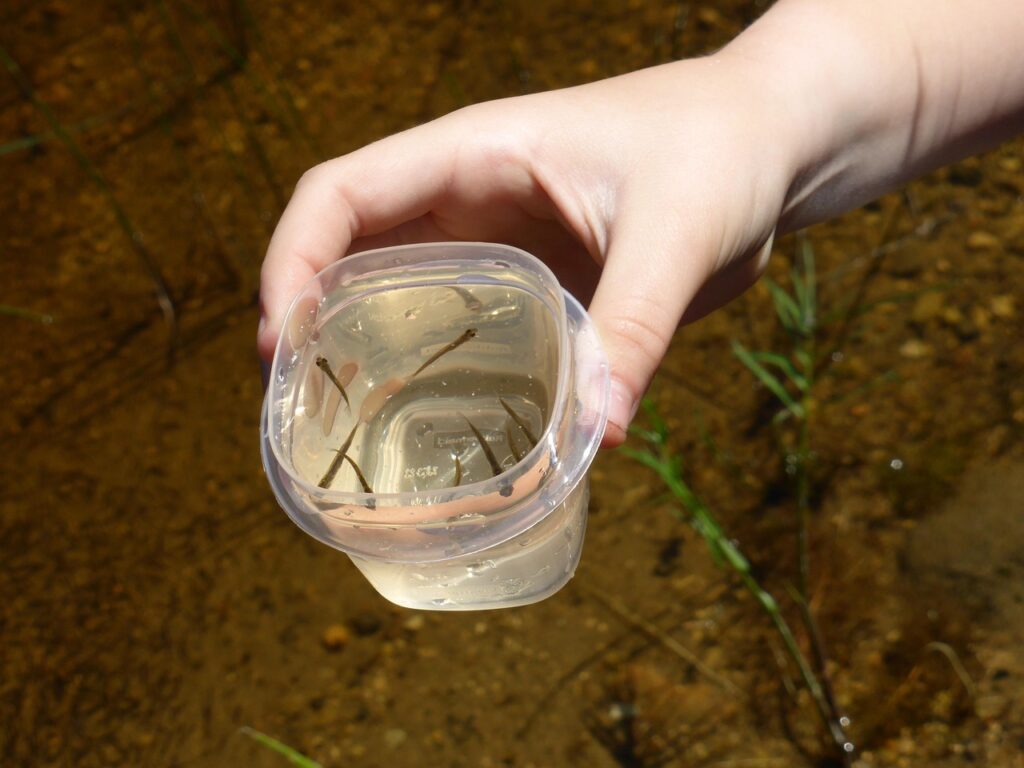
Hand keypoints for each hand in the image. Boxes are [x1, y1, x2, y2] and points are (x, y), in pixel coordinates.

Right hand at [258, 55, 792, 445]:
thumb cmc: (722, 150)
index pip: (340, 193)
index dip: (291, 261)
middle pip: (348, 253)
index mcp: (475, 154)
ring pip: (397, 296)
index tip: (278, 343)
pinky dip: (436, 375)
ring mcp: (497, 244)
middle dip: (307, 324)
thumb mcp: (678, 229)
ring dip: (360, 355)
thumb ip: (633, 325)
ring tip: (342, 434)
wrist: (771, 147)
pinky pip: (462, 330)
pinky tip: (439, 429)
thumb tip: (597, 435)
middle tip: (295, 413)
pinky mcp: (532, 287)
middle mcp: (468, 198)